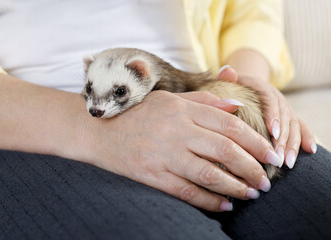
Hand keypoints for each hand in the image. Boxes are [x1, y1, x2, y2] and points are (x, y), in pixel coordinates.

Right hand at [80, 90, 278, 211]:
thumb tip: (237, 107)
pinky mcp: (151, 175)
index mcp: (180, 109)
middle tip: (266, 180)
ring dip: (235, 186)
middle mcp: (174, 130)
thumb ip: (203, 101)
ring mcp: (162, 154)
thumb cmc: (137, 115)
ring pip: (208, 173)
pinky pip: (186, 192)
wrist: (98, 132)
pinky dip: (209, 201)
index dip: (255, 141)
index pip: (229, 124)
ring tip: (252, 193)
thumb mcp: (168, 100)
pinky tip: (225, 205)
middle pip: (224, 150)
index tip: (271, 155)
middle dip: (251, 167)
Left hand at [218, 66, 316, 168]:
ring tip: (287, 162)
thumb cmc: (232, 88)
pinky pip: (301, 127)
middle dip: (283, 137)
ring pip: (293, 125)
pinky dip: (306, 138)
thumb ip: (227, 77)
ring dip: (292, 144)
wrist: (245, 86)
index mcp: (262, 88)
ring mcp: (284, 109)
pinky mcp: (289, 118)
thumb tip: (226, 71)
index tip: (273, 131)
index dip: (273, 115)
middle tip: (278, 156)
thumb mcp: (229, 81)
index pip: (270, 100)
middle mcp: (277, 98)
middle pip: (284, 116)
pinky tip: (310, 150)